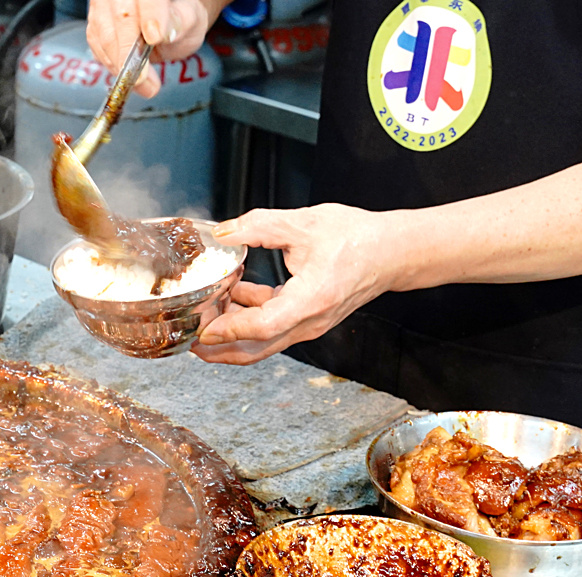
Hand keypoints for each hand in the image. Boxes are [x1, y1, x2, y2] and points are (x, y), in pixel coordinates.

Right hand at [86, 0, 215, 96]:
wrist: (165, 24)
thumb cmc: (177, 19)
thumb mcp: (189, 20)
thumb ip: (179, 23)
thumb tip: (164, 33)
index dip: (150, 16)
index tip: (154, 38)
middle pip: (121, 16)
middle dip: (129, 50)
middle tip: (143, 78)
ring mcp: (105, 5)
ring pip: (104, 33)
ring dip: (120, 63)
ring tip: (141, 82)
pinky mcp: (95, 23)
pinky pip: (96, 44)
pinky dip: (111, 63)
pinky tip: (128, 72)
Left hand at [191, 204, 391, 364]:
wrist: (394, 252)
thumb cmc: (359, 238)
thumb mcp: (304, 222)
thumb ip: (259, 226)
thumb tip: (223, 232)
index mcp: (311, 299)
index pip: (261, 326)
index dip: (227, 330)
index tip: (201, 330)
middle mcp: (309, 321)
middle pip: (255, 349)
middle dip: (217, 348)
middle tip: (187, 336)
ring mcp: (308, 325)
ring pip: (260, 343)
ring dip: (230, 331)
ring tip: (204, 309)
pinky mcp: (306, 320)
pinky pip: (271, 328)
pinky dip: (247, 317)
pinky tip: (234, 292)